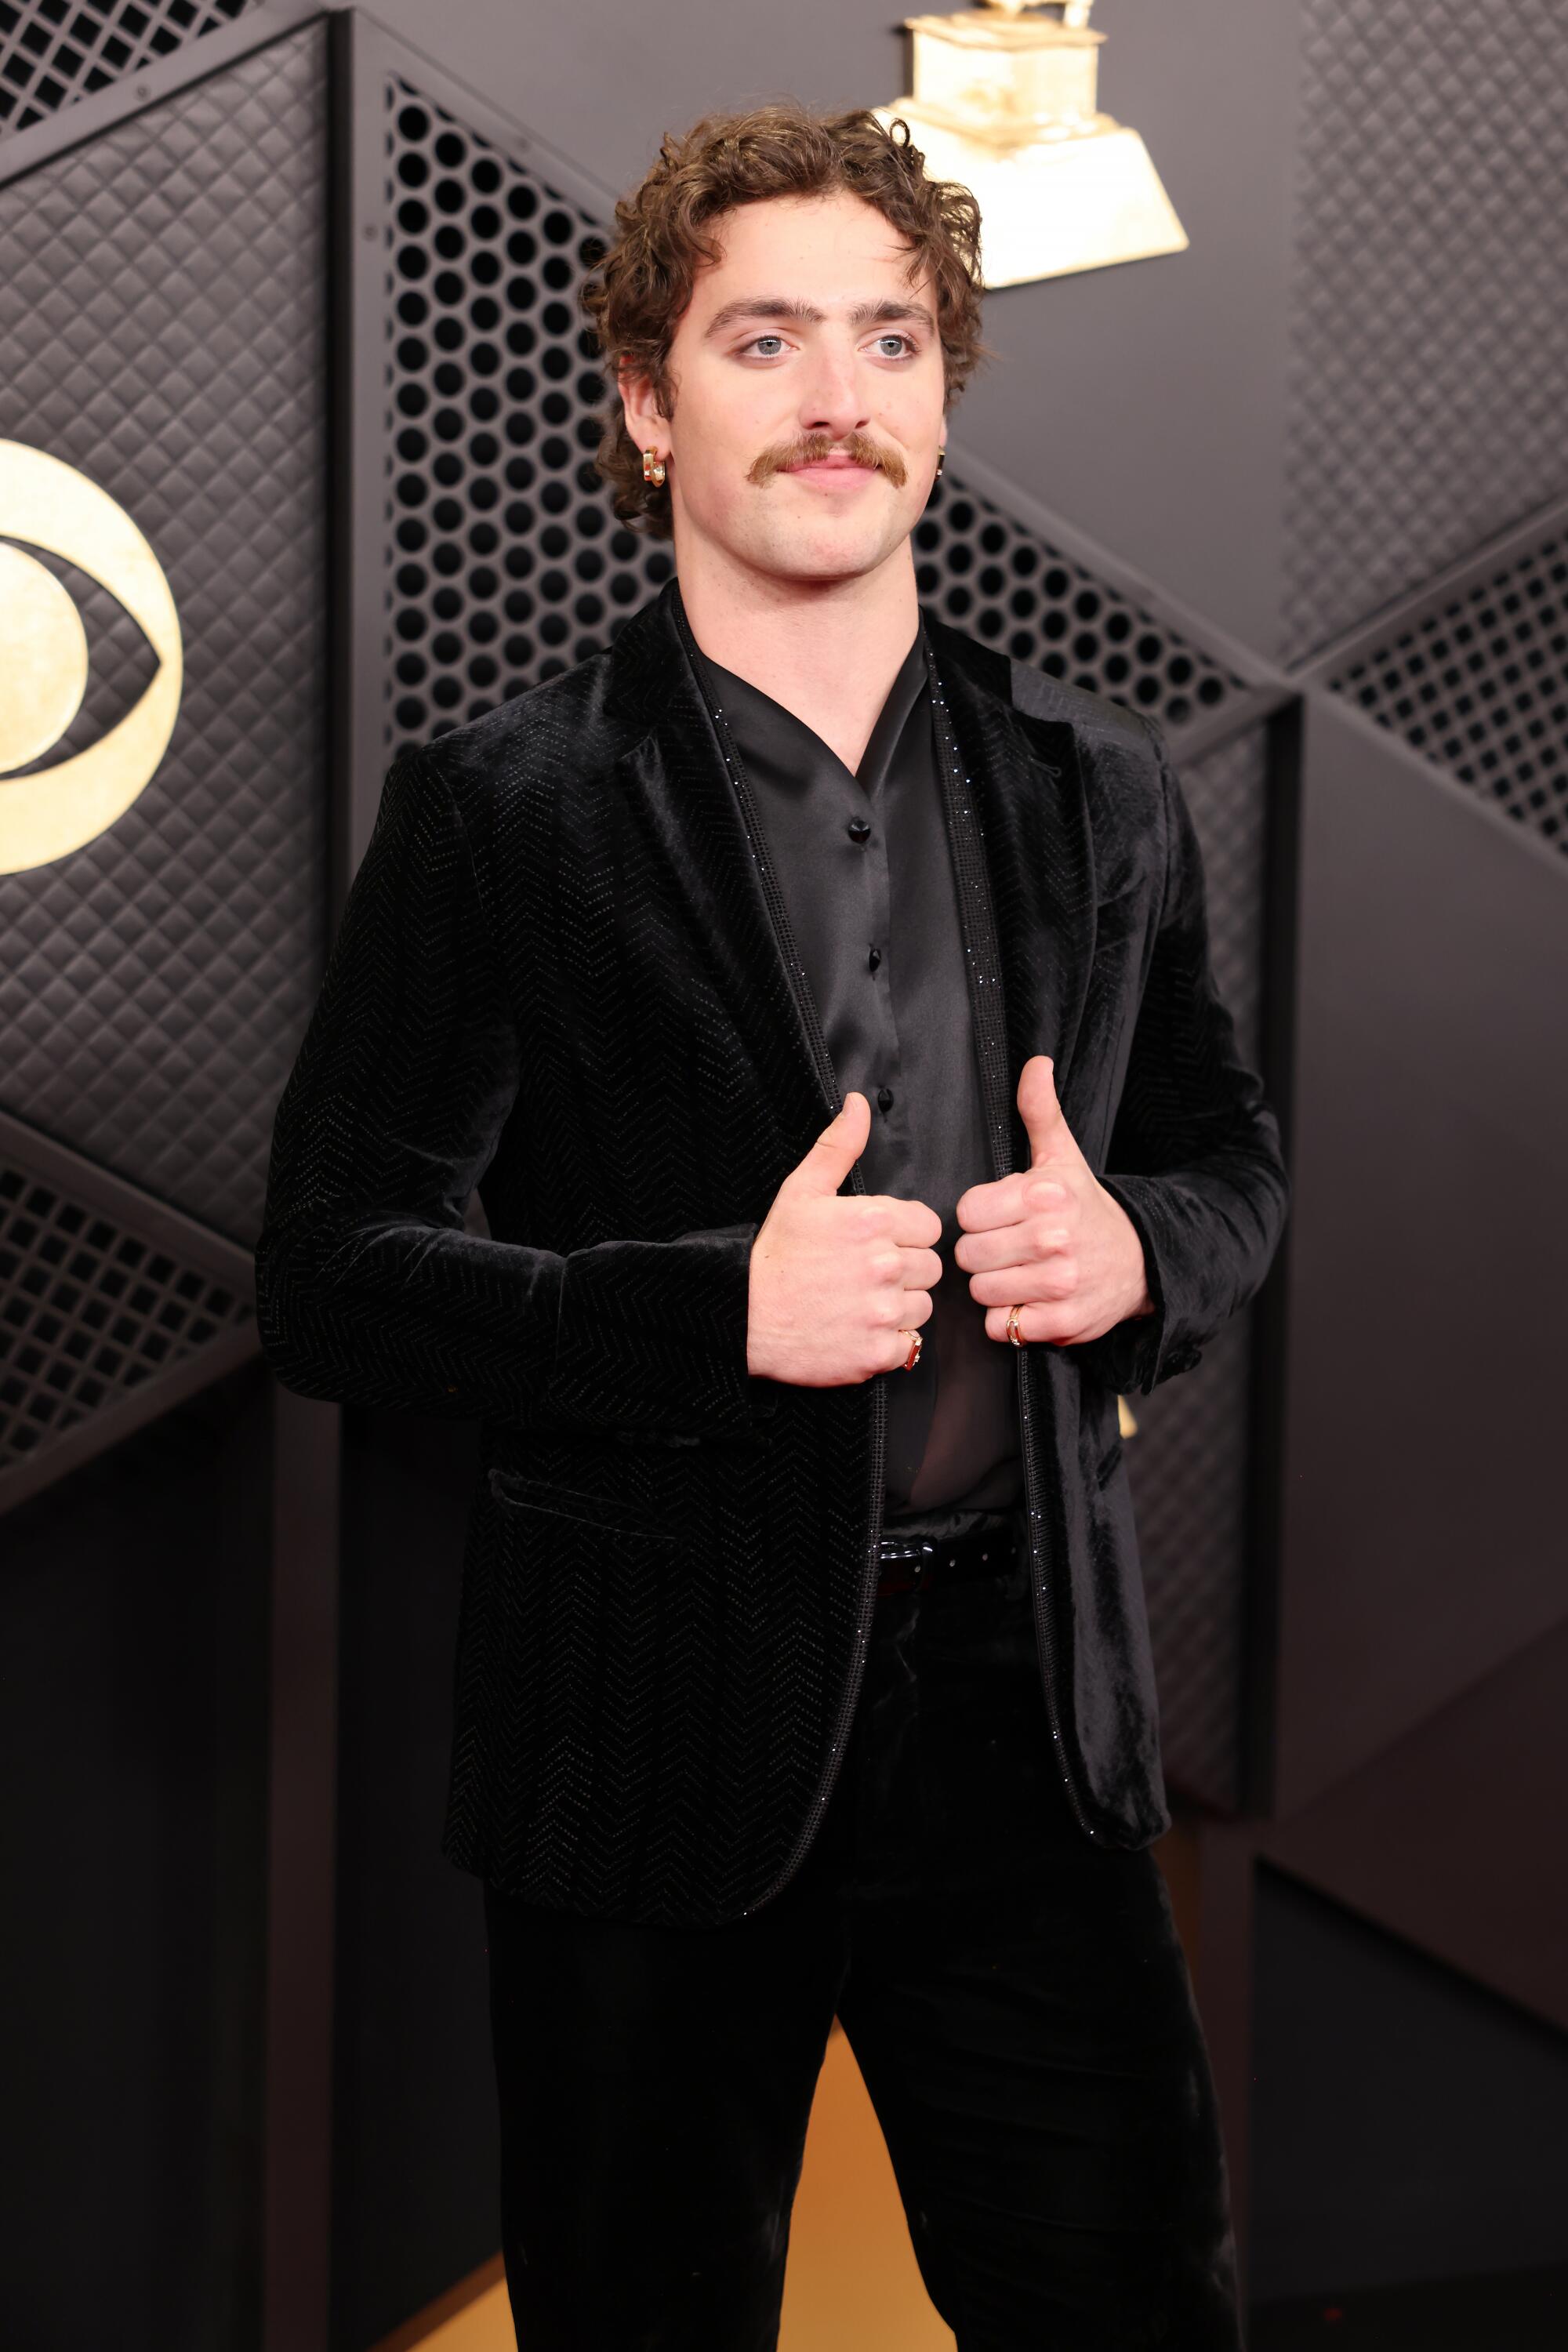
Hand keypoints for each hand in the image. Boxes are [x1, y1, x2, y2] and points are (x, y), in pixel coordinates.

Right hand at [746, 1092, 943, 1386]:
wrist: (741, 1317)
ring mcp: (882, 1312)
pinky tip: (856, 1329)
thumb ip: (839, 1146)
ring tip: (857, 1303)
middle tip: (862, 1275)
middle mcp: (884, 1265)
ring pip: (923, 1307)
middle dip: (903, 1271)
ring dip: (899, 1307)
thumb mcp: (801, 1190)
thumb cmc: (773, 1255)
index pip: (929, 1227)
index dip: (905, 1235)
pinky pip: (910, 1345)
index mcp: (872, 1221)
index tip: (875, 1244)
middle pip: (930, 1268)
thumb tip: (859, 1105)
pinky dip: (888, 1342)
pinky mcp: (877, 1353)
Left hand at [954, 1054, 1152, 1345]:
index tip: (1002, 1217)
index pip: (966, 1213)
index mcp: (1045, 1194)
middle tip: (1010, 1248)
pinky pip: (1001, 1326)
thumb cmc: (1086, 1209)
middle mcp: (1053, 1237)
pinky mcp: (1063, 1322)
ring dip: (995, 1287)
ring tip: (1020, 1273)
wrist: (1140, 1262)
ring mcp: (1059, 1283)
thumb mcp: (1063, 1158)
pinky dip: (1009, 1319)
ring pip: (981, 1292)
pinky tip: (1030, 1301)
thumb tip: (1036, 1063)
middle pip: (969, 1256)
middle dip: (983, 1254)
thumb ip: (1040, 1112)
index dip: (980, 1217)